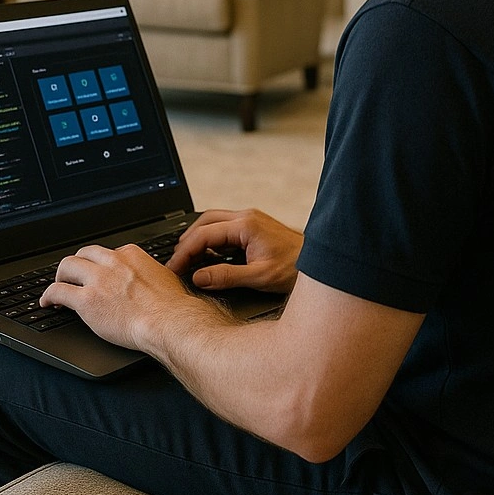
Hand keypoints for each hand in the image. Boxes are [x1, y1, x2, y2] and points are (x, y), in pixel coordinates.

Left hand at [40, 243, 202, 350]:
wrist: (168, 322)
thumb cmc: (171, 307)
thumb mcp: (163, 277)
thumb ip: (148, 273)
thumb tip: (147, 279)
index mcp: (131, 255)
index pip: (106, 252)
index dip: (98, 265)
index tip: (97, 273)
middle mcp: (112, 262)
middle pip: (84, 254)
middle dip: (76, 265)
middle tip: (72, 277)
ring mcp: (98, 279)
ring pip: (67, 266)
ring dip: (60, 276)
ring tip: (58, 287)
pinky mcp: (87, 300)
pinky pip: (58, 291)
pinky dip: (48, 295)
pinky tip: (46, 302)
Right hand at [166, 209, 302, 293]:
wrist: (319, 263)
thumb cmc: (294, 268)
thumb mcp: (259, 277)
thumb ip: (227, 276)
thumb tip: (199, 277)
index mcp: (246, 225)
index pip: (204, 234)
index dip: (185, 252)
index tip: (173, 268)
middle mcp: (246, 217)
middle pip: (204, 222)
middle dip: (186, 241)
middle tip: (175, 262)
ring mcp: (250, 219)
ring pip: (213, 222)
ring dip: (197, 239)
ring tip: (185, 259)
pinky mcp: (253, 226)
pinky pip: (224, 228)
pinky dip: (210, 240)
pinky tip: (206, 256)